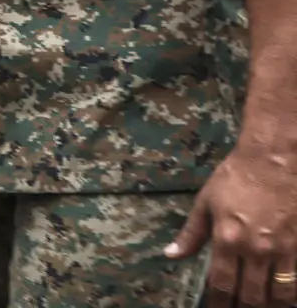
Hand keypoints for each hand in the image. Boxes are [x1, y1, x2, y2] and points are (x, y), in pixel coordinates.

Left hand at [168, 142, 296, 304]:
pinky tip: (282, 298)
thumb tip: (171, 254)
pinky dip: (289, 294)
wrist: (274, 160)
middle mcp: (255, 250)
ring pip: (278, 295)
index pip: (222, 284)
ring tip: (260, 306)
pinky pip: (296, 281)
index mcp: (227, 240)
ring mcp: (281, 250)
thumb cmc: (235, 177)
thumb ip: (191, 234)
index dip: (218, 303)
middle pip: (251, 295)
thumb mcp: (205, 202)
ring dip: (268, 305)